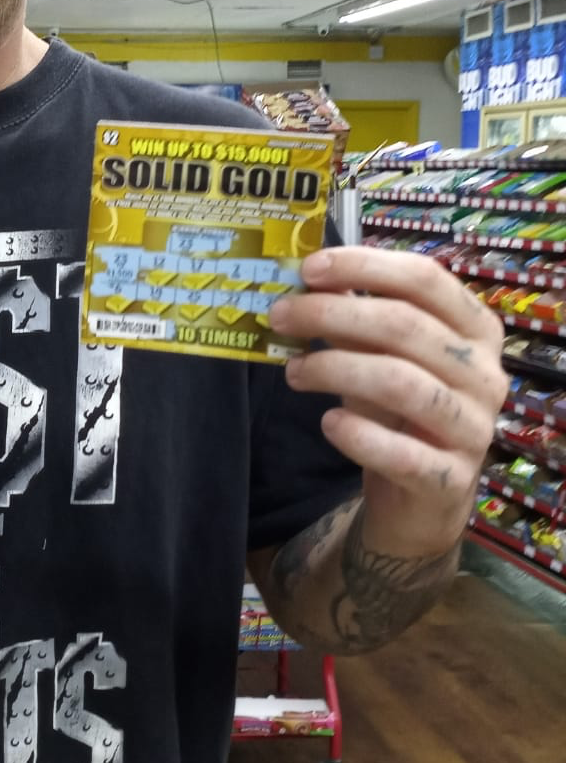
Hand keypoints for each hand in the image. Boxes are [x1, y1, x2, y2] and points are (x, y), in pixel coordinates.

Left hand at [268, 247, 506, 557]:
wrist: (420, 496)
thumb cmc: (397, 409)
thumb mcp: (377, 354)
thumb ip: (351, 316)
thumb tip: (304, 279)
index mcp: (474, 329)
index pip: (425, 278)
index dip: (364, 266)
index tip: (309, 269)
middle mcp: (484, 374)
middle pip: (405, 326)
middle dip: (331, 315)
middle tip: (279, 316)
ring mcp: (473, 428)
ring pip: (401, 383)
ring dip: (333, 369)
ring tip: (293, 371)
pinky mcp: (451, 479)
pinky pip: (402, 453)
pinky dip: (358, 434)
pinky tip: (329, 422)